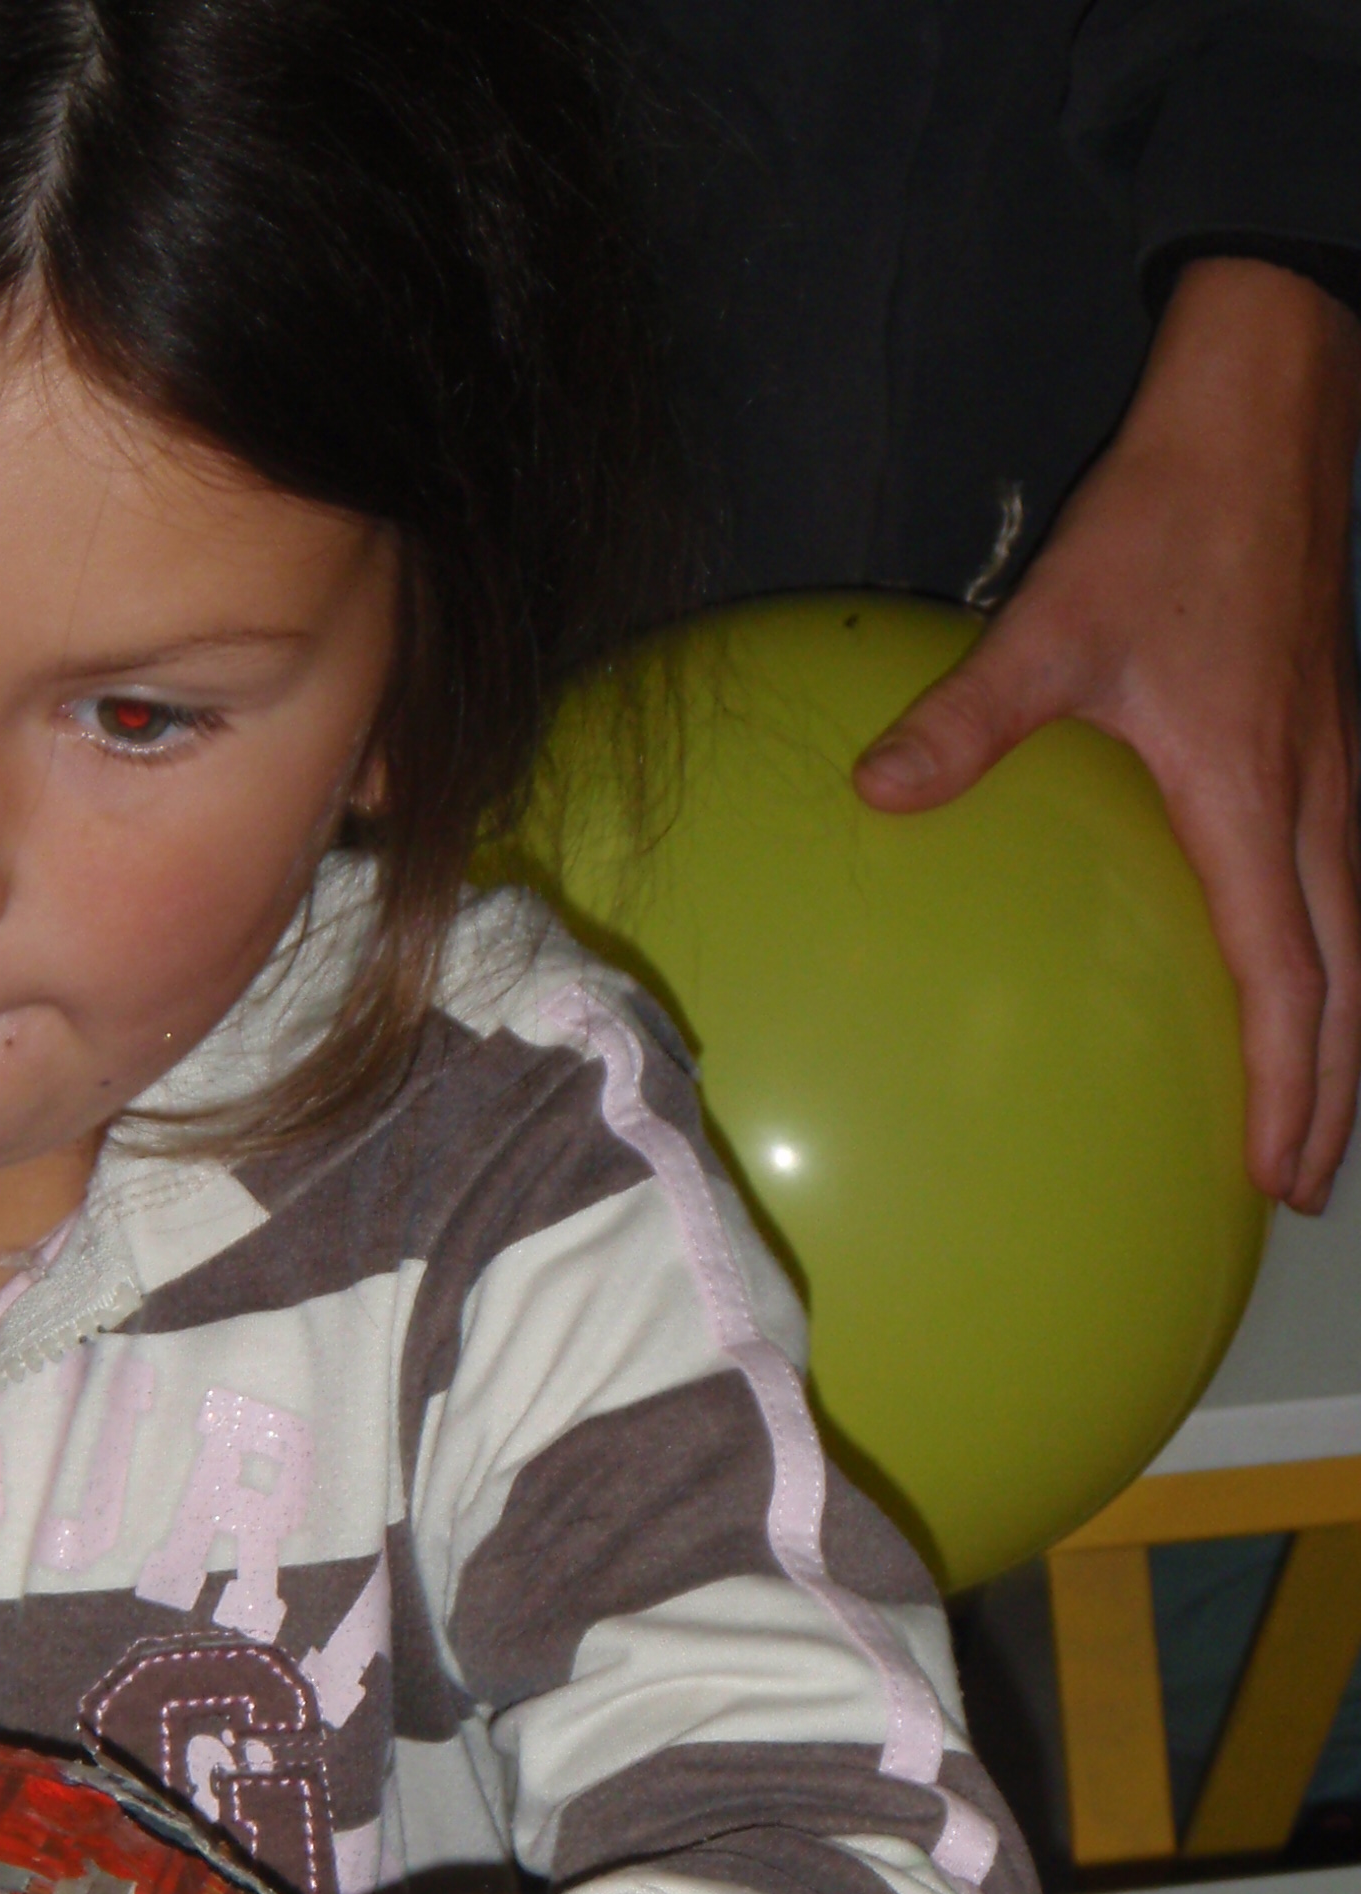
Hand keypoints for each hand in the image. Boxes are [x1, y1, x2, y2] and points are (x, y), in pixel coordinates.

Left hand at [856, 257, 1360, 1211]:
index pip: (1286, 974)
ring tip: (1312, 1114)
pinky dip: (1329, 957)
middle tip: (1301, 1187)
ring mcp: (1332, 770)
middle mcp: (1312, 798)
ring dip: (1340, 1033)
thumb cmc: (1167, 519)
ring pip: (1357, 935)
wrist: (1266, 412)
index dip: (1285, 1080)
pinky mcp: (1325, 740)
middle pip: (1346, 980)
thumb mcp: (1052, 622)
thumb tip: (874, 792)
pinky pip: (1342, 882)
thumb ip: (967, 719)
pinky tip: (1292, 978)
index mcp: (1250, 794)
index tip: (1275, 1168)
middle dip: (1329, 1092)